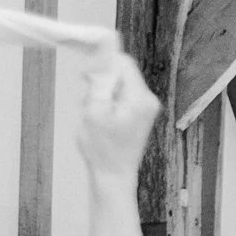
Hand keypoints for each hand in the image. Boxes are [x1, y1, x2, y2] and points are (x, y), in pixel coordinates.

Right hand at [74, 53, 161, 182]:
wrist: (114, 174)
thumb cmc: (102, 147)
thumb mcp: (93, 110)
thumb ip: (100, 83)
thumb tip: (102, 63)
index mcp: (140, 98)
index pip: (125, 63)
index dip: (104, 62)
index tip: (87, 73)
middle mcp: (149, 100)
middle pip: (123, 74)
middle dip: (102, 82)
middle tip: (90, 101)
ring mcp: (147, 108)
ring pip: (120, 85)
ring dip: (103, 93)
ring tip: (96, 114)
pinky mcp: (141, 114)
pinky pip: (122, 97)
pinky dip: (108, 102)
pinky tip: (102, 119)